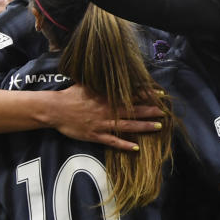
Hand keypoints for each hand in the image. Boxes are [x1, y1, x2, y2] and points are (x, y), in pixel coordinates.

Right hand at [47, 84, 166, 151]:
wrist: (55, 109)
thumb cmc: (70, 95)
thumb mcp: (86, 84)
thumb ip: (99, 81)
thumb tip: (108, 72)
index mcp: (106, 96)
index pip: (130, 95)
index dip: (146, 95)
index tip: (159, 94)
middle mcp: (107, 110)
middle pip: (133, 111)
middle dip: (150, 111)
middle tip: (164, 112)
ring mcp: (102, 124)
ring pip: (127, 126)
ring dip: (143, 127)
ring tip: (158, 127)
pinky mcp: (96, 135)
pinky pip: (113, 141)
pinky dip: (125, 145)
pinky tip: (136, 148)